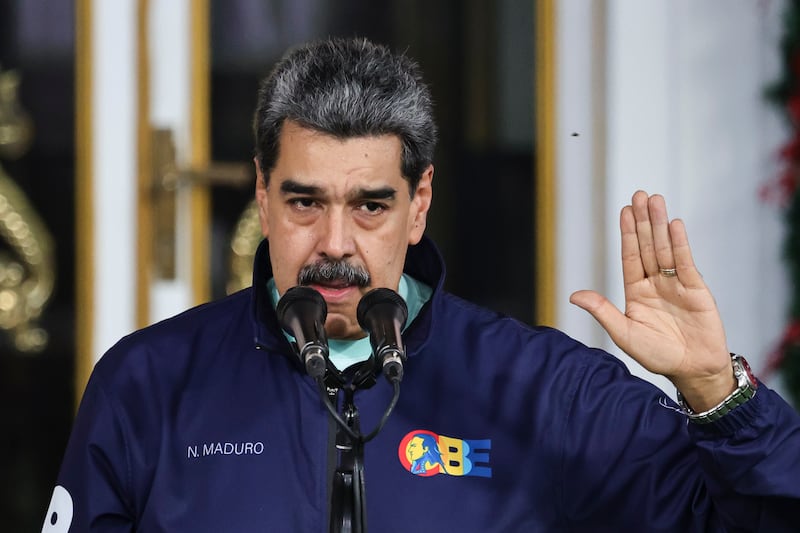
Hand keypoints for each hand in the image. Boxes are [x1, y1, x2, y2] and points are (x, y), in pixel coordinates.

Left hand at [569, 191, 735, 410]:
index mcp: (636, 292)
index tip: (624, 211)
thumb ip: (602, 311)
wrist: (693, 370)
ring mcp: (676, 284)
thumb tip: (573, 295)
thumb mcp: (624, 333)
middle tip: (639, 194)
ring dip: (660, 225)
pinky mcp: (696, 288)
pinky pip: (686, 262)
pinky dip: (680, 243)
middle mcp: (655, 283)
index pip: (630, 256)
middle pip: (647, 246)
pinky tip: (674, 225)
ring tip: (655, 200)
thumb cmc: (657, 355)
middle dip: (643, 221)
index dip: (627, 234)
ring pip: (665, 249)